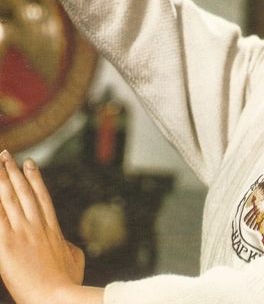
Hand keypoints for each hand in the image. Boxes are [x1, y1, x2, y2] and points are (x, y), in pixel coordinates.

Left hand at [0, 150, 83, 303]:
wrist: (57, 297)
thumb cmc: (68, 283)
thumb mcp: (74, 259)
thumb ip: (68, 246)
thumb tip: (66, 242)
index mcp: (52, 228)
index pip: (41, 196)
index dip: (34, 177)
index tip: (29, 162)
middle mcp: (36, 225)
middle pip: (22, 191)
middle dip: (12, 171)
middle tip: (5, 155)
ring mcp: (22, 233)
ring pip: (8, 199)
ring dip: (0, 180)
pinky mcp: (6, 245)